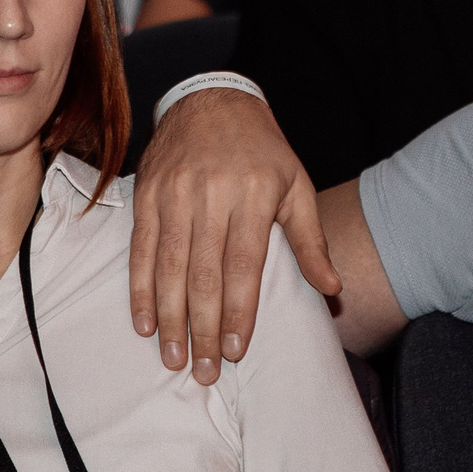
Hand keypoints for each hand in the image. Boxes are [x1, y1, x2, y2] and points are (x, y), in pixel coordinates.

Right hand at [128, 86, 336, 382]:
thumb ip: (310, 240)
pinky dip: (141, 288)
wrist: (211, 99)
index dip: (238, 311)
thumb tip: (331, 289)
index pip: (243, 265)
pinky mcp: (146, 195)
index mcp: (251, 195)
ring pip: (169, 267)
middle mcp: (209, 196)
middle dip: (202, 328)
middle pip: (203, 274)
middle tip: (203, 372)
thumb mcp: (296, 185)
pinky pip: (141, 250)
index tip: (236, 351)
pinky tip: (143, 321)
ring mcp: (173, 195)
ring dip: (168, 318)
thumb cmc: (262, 150)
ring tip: (172, 357)